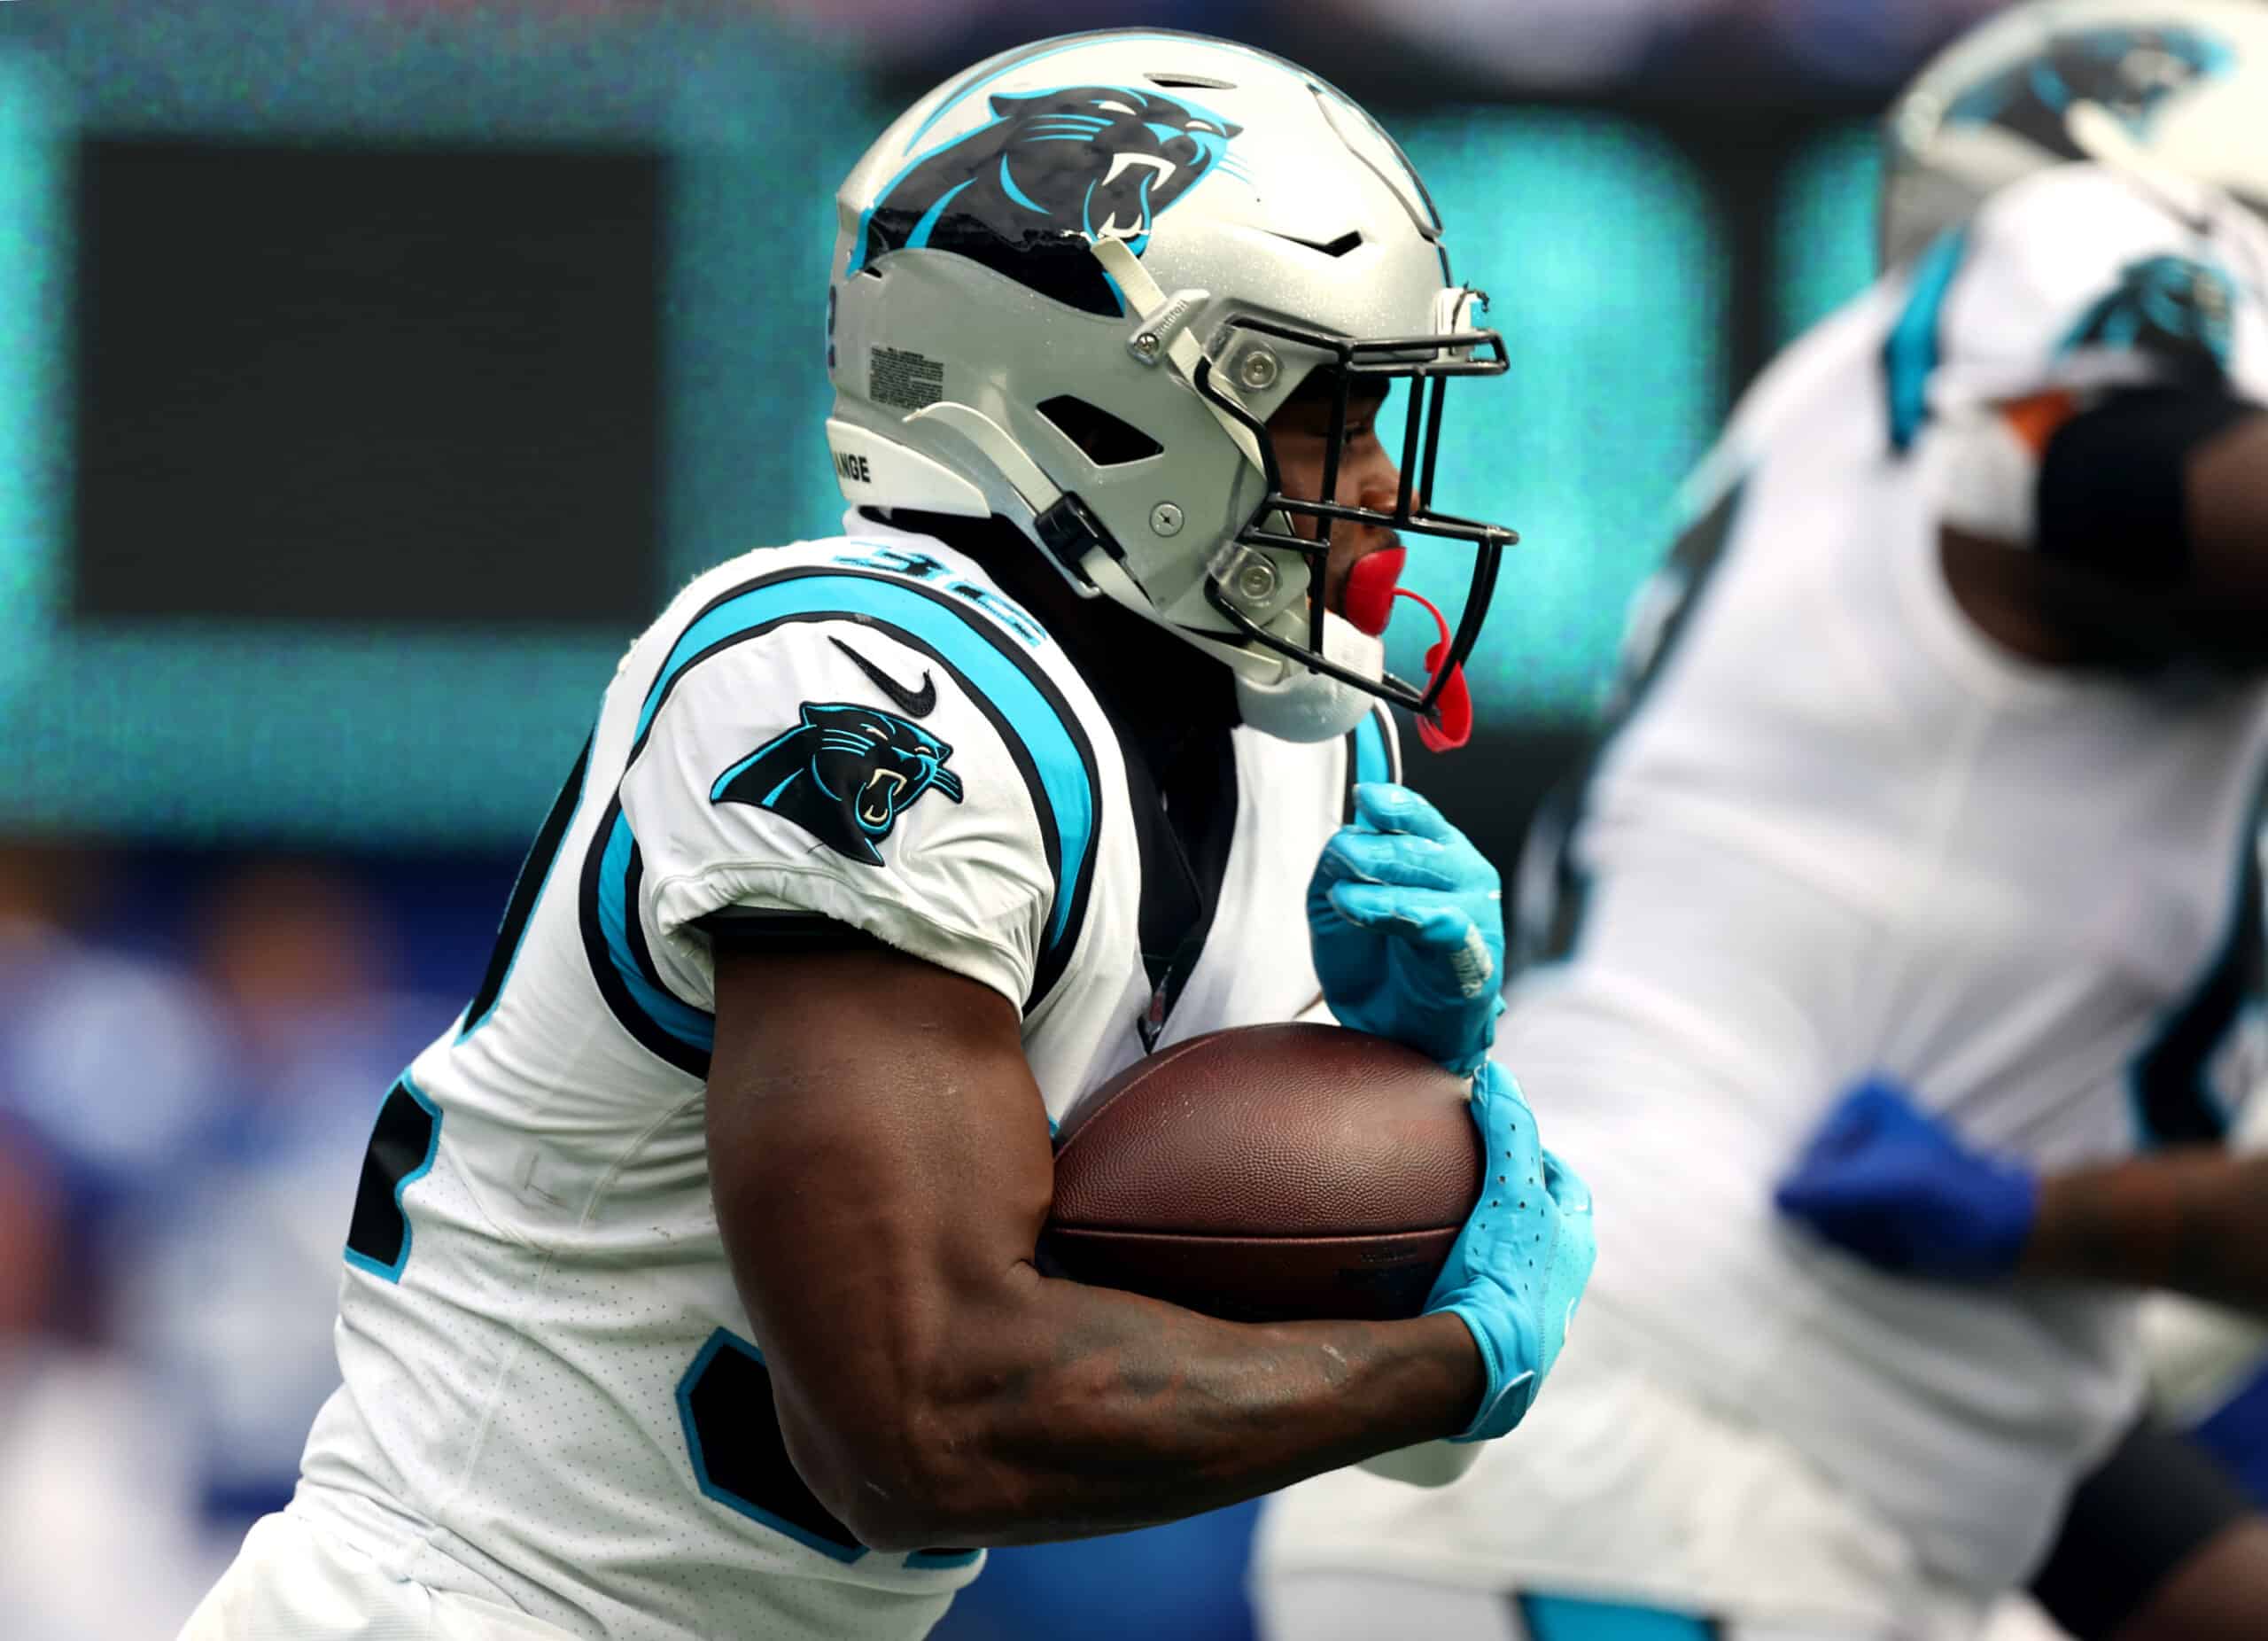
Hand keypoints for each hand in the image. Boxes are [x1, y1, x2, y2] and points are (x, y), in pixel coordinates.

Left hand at [1309, 783, 1504, 1074]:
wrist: (1395, 1036)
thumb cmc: (1374, 965)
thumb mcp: (1338, 905)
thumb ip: (1338, 866)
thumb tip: (1343, 832)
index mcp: (1438, 855)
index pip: (1419, 818)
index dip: (1394, 803)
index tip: (1364, 797)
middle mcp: (1466, 879)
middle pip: (1421, 849)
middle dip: (1376, 851)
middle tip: (1343, 857)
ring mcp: (1476, 919)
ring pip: (1432, 886)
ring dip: (1383, 888)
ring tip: (1343, 901)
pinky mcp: (1476, 963)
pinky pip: (1447, 929)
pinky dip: (1413, 916)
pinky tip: (1382, 914)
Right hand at [1423, 1062, 1594, 1441]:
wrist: (1481, 1367)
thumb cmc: (1506, 1275)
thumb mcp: (1513, 1192)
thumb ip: (1509, 1131)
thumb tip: (1497, 1075)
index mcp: (1575, 1248)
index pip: (1568, 1189)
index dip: (1544, 1159)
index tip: (1512, 1139)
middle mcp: (1560, 1285)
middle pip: (1545, 1230)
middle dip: (1519, 1204)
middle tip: (1478, 1178)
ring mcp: (1527, 1319)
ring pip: (1513, 1269)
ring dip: (1489, 1246)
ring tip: (1443, 1225)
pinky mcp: (1493, 1346)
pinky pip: (1477, 1300)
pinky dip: (1459, 1282)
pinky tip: (1419, 1280)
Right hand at [1774, 1079, 2037, 1280]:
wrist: (2002, 1231)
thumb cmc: (1950, 1198)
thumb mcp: (1886, 1186)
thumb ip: (1827, 1188)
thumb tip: (1774, 1194)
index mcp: (1859, 1102)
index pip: (1810, 1155)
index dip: (1831, 1190)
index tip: (1872, 1204)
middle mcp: (1853, 1124)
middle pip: (1815, 1181)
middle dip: (1842, 1213)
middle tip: (1883, 1223)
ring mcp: (1860, 1160)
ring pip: (1825, 1207)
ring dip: (1853, 1231)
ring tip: (1893, 1233)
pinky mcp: (1869, 1193)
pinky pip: (1841, 1223)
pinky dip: (1861, 1241)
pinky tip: (1892, 1243)